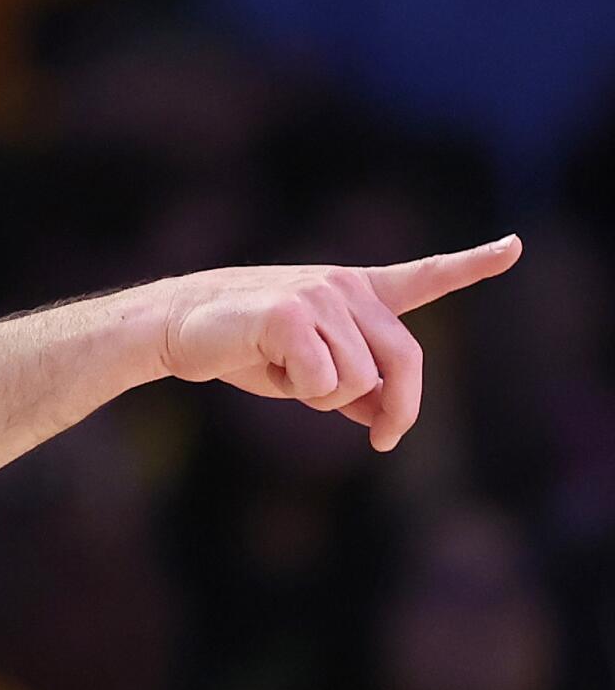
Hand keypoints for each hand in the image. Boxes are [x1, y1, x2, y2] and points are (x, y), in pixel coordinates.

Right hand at [158, 235, 522, 451]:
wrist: (175, 326)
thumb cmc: (240, 348)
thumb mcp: (306, 372)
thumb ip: (353, 388)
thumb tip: (385, 417)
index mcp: (354, 293)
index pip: (422, 278)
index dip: (472, 263)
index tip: (514, 247)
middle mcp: (346, 287)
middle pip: (405, 361)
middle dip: (399, 410)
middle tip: (386, 442)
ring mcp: (322, 295)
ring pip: (357, 381)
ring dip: (321, 398)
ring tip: (280, 372)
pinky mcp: (293, 312)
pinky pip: (321, 381)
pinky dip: (296, 389)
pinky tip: (264, 364)